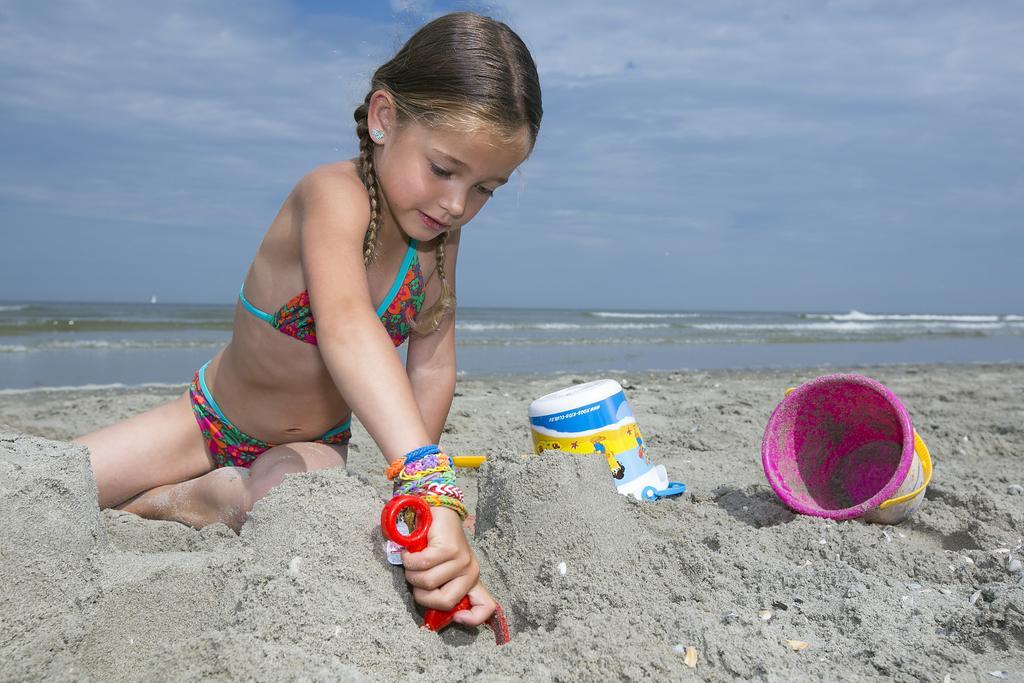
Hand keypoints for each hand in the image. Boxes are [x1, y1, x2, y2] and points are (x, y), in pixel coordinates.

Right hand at [400, 506, 495, 625]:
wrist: (437, 512)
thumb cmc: (434, 544)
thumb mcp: (441, 570)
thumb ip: (441, 588)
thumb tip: (430, 613)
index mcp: (471, 580)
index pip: (486, 607)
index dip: (472, 619)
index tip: (455, 617)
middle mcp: (470, 571)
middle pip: (445, 602)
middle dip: (422, 595)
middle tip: (416, 579)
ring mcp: (461, 560)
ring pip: (428, 582)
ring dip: (411, 574)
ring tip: (412, 562)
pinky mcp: (450, 549)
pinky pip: (422, 565)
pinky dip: (409, 560)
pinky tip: (409, 553)